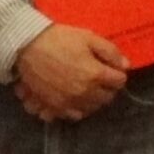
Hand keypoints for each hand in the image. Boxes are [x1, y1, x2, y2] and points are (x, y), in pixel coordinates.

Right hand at [7, 23, 127, 120]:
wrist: (27, 45)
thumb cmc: (59, 39)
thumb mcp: (88, 37)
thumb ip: (110, 52)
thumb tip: (126, 66)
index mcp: (96, 74)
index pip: (119, 81)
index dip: (117, 72)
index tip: (110, 67)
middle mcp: (85, 93)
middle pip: (107, 98)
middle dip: (107, 88)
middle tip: (99, 77)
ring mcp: (69, 102)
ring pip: (92, 108)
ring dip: (94, 99)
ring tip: (87, 88)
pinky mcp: (55, 107)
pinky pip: (74, 115)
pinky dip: (77, 109)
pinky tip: (73, 98)